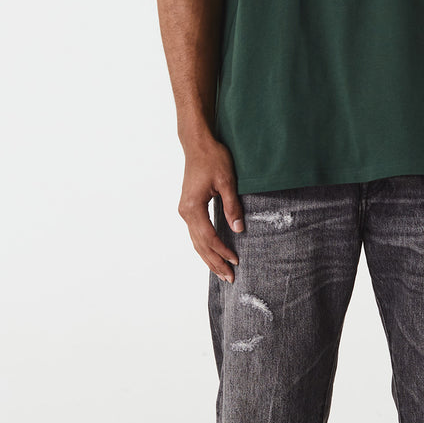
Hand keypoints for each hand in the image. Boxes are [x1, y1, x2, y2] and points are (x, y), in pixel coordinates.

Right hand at [179, 138, 244, 282]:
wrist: (197, 144)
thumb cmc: (213, 158)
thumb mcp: (227, 181)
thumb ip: (232, 206)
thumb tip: (238, 229)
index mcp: (193, 207)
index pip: (209, 237)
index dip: (222, 251)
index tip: (236, 261)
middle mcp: (185, 212)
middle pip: (200, 245)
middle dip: (215, 262)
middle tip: (229, 278)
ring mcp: (185, 210)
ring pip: (196, 241)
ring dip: (209, 258)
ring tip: (221, 273)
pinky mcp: (188, 208)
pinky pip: (196, 233)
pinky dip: (204, 247)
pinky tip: (212, 254)